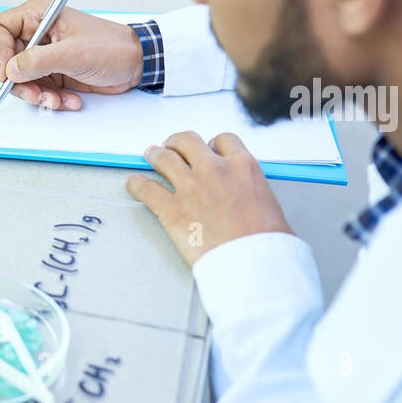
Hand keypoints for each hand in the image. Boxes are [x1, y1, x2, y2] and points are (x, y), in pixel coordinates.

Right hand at [0, 0, 144, 109]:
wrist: (135, 64)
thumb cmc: (112, 47)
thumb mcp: (73, 54)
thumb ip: (38, 61)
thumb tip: (11, 69)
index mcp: (38, 15)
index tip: (8, 73)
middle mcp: (37, 34)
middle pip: (6, 60)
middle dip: (20, 82)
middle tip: (36, 93)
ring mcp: (43, 55)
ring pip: (20, 80)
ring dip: (36, 95)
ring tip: (56, 101)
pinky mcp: (51, 72)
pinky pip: (37, 90)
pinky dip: (49, 99)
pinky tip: (68, 100)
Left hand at [126, 131, 294, 267]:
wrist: (252, 261)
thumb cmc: (265, 241)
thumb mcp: (268, 202)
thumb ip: (249, 189)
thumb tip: (242, 193)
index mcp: (242, 166)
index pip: (222, 141)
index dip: (211, 145)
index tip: (207, 151)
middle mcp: (214, 170)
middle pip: (187, 141)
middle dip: (177, 142)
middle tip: (171, 147)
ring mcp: (190, 187)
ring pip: (164, 158)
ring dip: (155, 154)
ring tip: (150, 155)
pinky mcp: (172, 209)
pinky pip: (146, 189)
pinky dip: (137, 184)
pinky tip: (133, 184)